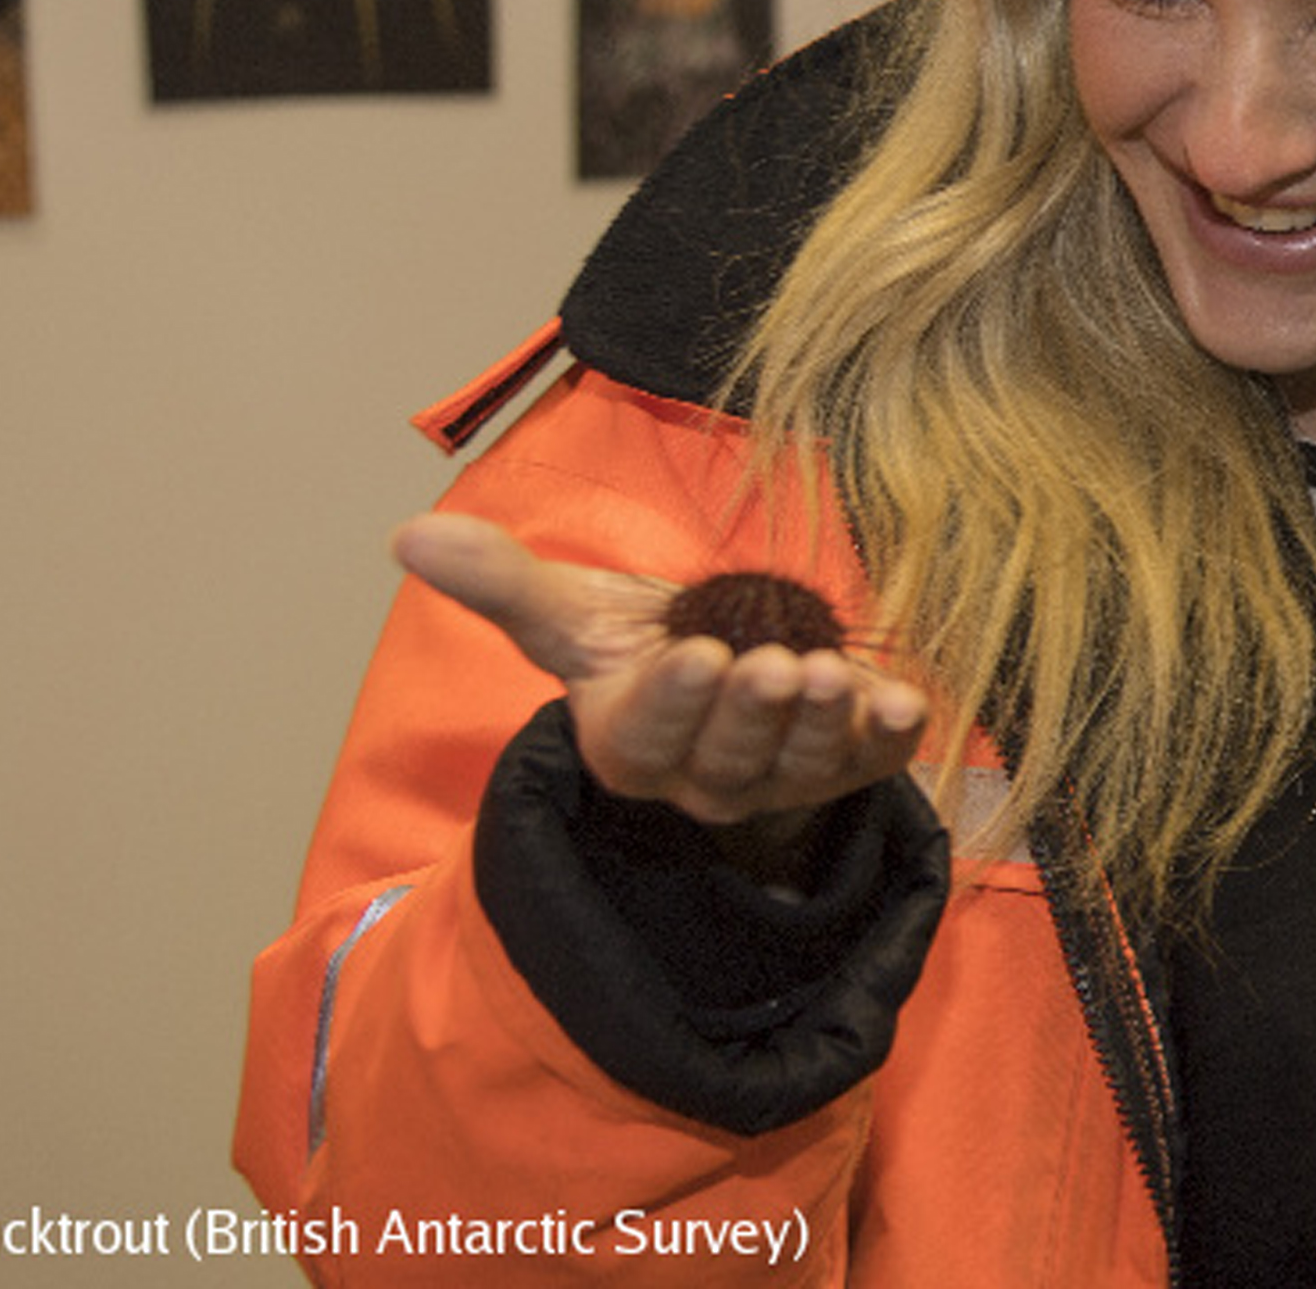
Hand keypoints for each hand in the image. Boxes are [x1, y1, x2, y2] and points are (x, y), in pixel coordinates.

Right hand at [392, 513, 933, 879]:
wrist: (723, 658)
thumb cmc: (635, 642)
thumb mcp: (568, 609)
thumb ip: (498, 580)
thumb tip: (406, 536)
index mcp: (630, 745)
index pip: (646, 737)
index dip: (671, 702)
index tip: (693, 655)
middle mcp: (705, 779)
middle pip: (729, 759)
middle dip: (753, 713)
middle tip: (774, 663)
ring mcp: (781, 778)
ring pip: (800, 768)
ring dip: (820, 724)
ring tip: (832, 672)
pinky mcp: (848, 764)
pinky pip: (872, 764)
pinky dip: (893, 738)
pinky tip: (909, 705)